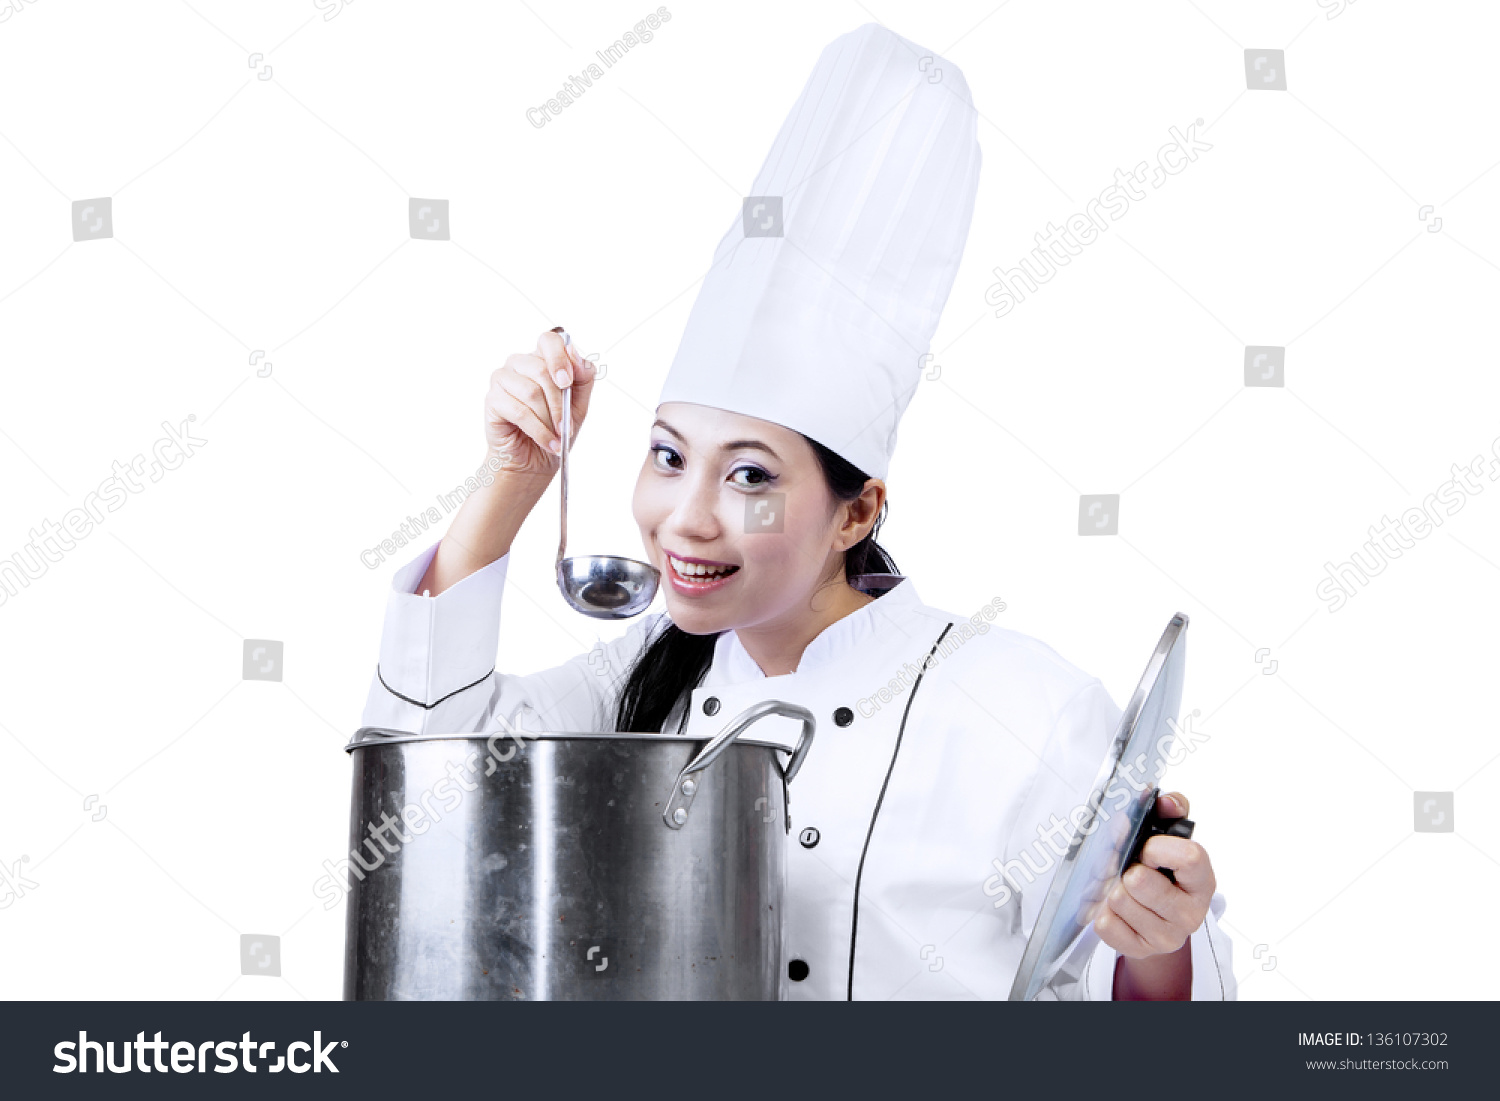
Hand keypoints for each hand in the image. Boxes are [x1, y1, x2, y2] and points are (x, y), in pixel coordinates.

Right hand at [484, 328, 596, 476]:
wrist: (535, 460)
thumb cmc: (554, 428)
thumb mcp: (578, 403)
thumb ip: (583, 377)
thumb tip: (577, 358)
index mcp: (540, 358)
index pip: (549, 340)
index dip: (560, 358)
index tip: (568, 382)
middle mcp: (518, 363)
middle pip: (542, 370)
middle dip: (559, 403)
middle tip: (566, 426)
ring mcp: (502, 379)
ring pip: (531, 392)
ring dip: (549, 420)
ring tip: (557, 437)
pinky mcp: (492, 400)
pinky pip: (520, 411)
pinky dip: (539, 431)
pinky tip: (548, 442)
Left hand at [1095, 791, 1214, 959]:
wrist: (1159, 918)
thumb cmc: (1165, 872)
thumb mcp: (1173, 837)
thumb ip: (1172, 810)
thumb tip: (1166, 800)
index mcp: (1202, 880)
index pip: (1188, 857)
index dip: (1158, 847)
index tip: (1147, 848)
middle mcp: (1190, 913)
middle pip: (1140, 881)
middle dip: (1128, 870)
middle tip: (1131, 870)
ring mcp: (1166, 936)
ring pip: (1118, 900)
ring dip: (1113, 888)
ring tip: (1124, 888)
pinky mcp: (1140, 950)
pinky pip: (1105, 923)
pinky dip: (1102, 911)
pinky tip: (1116, 908)